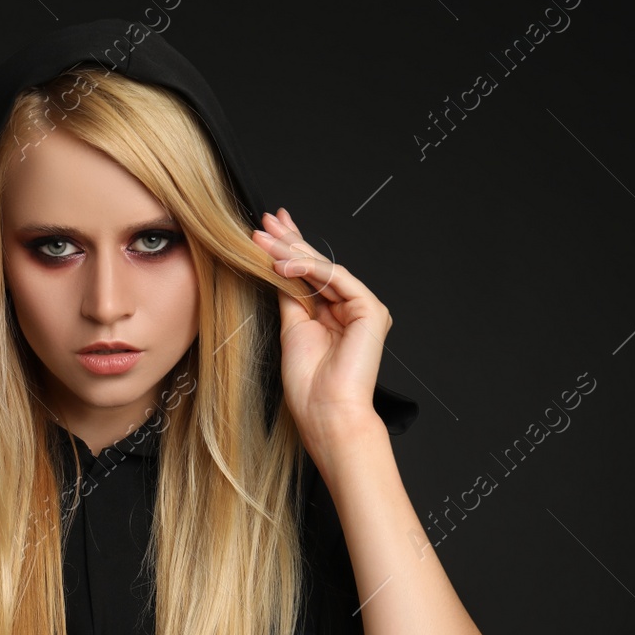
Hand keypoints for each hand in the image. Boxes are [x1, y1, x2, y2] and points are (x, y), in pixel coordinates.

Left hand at [254, 208, 390, 450]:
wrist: (326, 412)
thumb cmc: (309, 384)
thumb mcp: (292, 328)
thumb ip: (290, 296)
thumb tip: (276, 266)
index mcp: (333, 314)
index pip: (310, 274)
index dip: (290, 250)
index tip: (267, 230)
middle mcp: (350, 308)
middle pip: (317, 267)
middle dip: (290, 242)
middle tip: (265, 222)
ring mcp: (362, 307)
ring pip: (324, 269)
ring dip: (291, 252)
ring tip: (264, 240)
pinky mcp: (370, 309)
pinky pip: (336, 278)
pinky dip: (308, 269)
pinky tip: (282, 264)